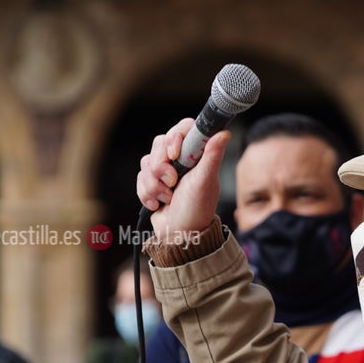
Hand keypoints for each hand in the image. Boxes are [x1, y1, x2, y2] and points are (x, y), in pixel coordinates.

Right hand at [136, 118, 229, 241]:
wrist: (179, 234)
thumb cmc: (197, 209)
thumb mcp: (206, 181)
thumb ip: (212, 155)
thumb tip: (223, 132)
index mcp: (196, 154)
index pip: (182, 128)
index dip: (174, 137)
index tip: (174, 154)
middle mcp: (180, 159)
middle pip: (159, 143)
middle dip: (161, 167)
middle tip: (172, 182)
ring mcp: (164, 170)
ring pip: (146, 162)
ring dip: (154, 184)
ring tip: (168, 198)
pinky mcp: (152, 181)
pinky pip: (139, 177)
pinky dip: (147, 192)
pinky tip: (158, 204)